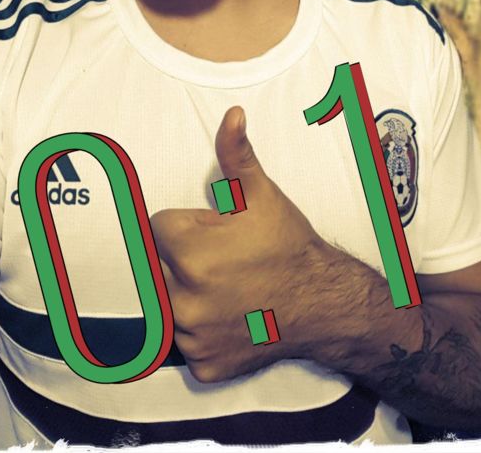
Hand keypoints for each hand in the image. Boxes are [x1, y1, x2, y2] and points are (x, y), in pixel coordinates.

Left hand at [150, 106, 325, 382]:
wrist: (323, 302)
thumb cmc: (288, 245)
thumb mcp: (260, 193)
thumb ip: (236, 152)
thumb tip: (232, 115)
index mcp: (186, 252)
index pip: (157, 229)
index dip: (186, 226)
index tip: (213, 232)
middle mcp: (182, 299)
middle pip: (159, 267)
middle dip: (182, 259)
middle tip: (222, 259)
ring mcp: (193, 337)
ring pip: (170, 306)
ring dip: (189, 295)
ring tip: (228, 287)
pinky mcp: (203, 365)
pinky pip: (188, 344)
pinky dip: (203, 332)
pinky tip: (231, 316)